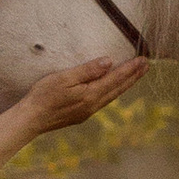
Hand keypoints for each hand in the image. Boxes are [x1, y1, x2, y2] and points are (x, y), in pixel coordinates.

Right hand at [21, 54, 146, 136]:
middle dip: (133, 76)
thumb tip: (109, 62)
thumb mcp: (64, 77)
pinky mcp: (81, 115)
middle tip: (147, 66)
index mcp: (90, 94)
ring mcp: (88, 112)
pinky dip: (114, 92)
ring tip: (135, 75)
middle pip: (118, 88)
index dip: (130, 69)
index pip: (115, 78)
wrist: (31, 119)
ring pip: (112, 96)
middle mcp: (93, 105)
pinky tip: (114, 89)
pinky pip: (104, 101)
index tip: (144, 60)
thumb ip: (88, 70)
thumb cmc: (43, 95)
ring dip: (125, 84)